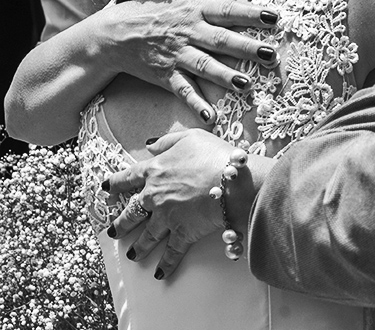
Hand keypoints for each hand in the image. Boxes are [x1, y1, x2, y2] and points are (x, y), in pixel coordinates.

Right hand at [95, 0, 278, 122]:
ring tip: (246, 85)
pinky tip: (211, 117)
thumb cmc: (151, 11)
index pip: (228, 10)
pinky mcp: (165, 75)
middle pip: (221, 40)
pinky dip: (196, 104)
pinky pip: (183, 90)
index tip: (275, 16)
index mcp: (196, 11)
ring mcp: (177, 55)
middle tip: (271, 55)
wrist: (112, 35)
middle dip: (247, 48)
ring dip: (225, 76)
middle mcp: (189, 33)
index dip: (251, 13)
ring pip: (205, 66)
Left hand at [104, 129, 235, 277]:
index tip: (106, 188)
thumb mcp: (191, 137)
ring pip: (147, 235)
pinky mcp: (183, 233)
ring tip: (132, 254)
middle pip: (131, 211)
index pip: (128, 178)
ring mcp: (167, 217)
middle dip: (121, 222)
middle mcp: (155, 196)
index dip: (115, 183)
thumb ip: (168, 141)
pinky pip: (172, 252)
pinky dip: (166, 265)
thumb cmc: (215, 156)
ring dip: (138, 246)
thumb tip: (150, 145)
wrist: (233, 182)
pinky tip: (160, 274)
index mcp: (155, 171)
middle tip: (113, 230)